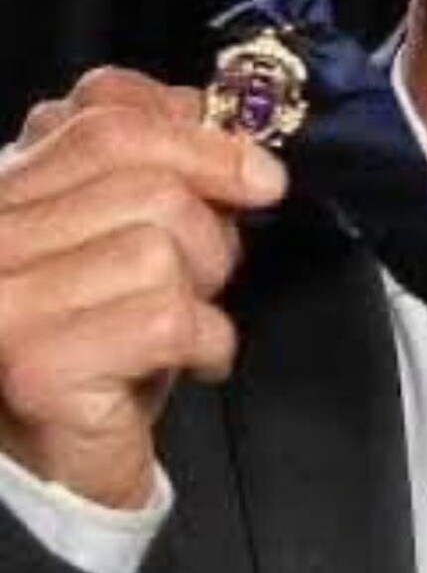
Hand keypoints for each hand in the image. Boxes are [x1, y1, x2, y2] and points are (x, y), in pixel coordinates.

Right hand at [0, 67, 286, 507]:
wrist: (61, 468)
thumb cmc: (101, 341)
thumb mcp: (118, 232)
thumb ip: (138, 158)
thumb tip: (192, 104)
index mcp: (5, 190)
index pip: (102, 120)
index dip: (195, 135)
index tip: (256, 171)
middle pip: (145, 180)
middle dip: (208, 228)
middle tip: (206, 274)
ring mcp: (5, 301)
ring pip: (161, 246)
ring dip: (203, 290)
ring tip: (180, 325)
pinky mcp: (39, 365)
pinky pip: (169, 317)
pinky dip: (205, 341)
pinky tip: (187, 362)